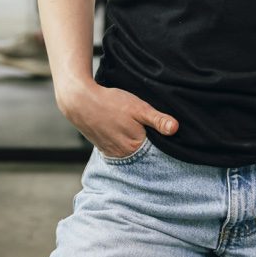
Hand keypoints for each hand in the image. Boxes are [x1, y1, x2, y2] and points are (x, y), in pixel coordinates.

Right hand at [59, 82, 178, 158]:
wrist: (79, 101)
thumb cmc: (110, 102)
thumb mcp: (138, 107)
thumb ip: (157, 120)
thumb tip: (175, 129)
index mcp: (135, 146)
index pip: (157, 151)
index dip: (162, 142)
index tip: (165, 134)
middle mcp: (124, 154)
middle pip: (144, 153)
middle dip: (150, 145)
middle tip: (150, 130)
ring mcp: (112, 153)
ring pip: (132, 152)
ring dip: (137, 145)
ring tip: (136, 130)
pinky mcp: (104, 148)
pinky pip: (120, 150)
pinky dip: (125, 144)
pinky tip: (124, 133)